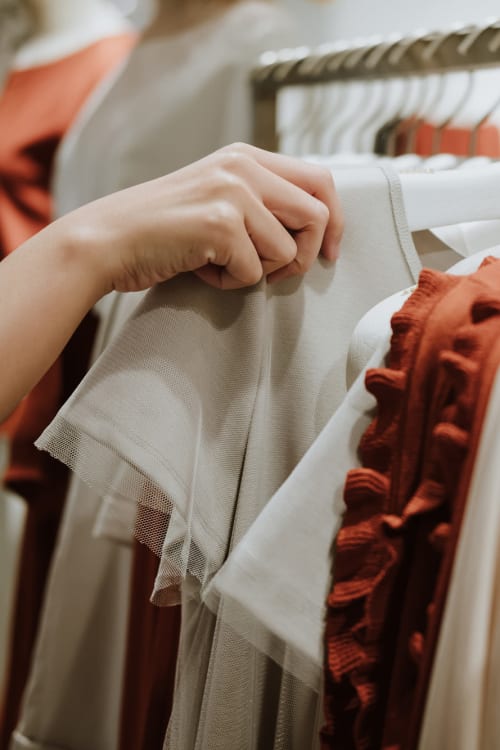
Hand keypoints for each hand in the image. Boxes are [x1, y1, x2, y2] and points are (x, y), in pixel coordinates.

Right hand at [64, 142, 343, 293]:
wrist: (108, 239)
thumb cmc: (162, 229)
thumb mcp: (217, 198)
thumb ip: (260, 202)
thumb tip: (314, 229)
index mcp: (246, 157)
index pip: (321, 179)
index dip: (335, 221)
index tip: (330, 252)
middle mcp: (244, 166)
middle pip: (318, 215)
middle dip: (306, 255)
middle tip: (275, 271)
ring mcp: (232, 192)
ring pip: (288, 250)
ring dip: (260, 271)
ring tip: (220, 263)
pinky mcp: (220, 224)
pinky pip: (255, 273)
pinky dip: (230, 282)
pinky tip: (201, 268)